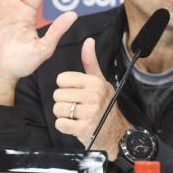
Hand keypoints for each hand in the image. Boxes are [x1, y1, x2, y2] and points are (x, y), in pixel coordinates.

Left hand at [53, 38, 128, 159]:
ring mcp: (89, 113)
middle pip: (58, 94)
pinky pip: (60, 124)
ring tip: (75, 115)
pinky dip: (64, 126)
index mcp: (95, 83)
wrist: (114, 131)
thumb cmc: (103, 104)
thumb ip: (90, 62)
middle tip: (76, 106)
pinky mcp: (83, 128)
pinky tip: (74, 124)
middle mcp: (93, 96)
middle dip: (63, 101)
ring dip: (63, 114)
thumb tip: (88, 41)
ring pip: (58, 109)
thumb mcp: (99, 81)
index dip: (65, 86)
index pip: (62, 79)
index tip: (75, 92)